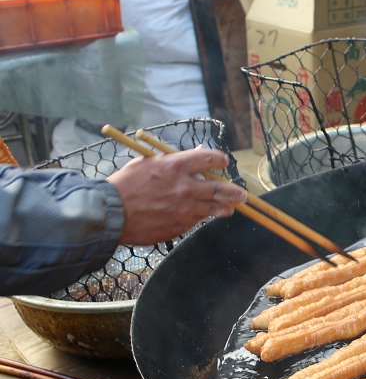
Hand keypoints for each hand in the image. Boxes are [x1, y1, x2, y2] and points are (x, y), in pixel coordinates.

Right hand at [107, 147, 246, 245]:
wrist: (111, 214)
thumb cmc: (125, 185)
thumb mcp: (147, 163)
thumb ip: (173, 159)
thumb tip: (196, 153)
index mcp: (174, 166)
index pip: (208, 158)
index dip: (219, 159)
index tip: (223, 162)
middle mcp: (184, 187)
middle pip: (220, 188)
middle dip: (234, 191)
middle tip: (241, 194)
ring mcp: (184, 209)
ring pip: (214, 209)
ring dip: (225, 208)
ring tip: (230, 208)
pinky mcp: (180, 226)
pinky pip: (196, 221)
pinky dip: (199, 217)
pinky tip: (199, 216)